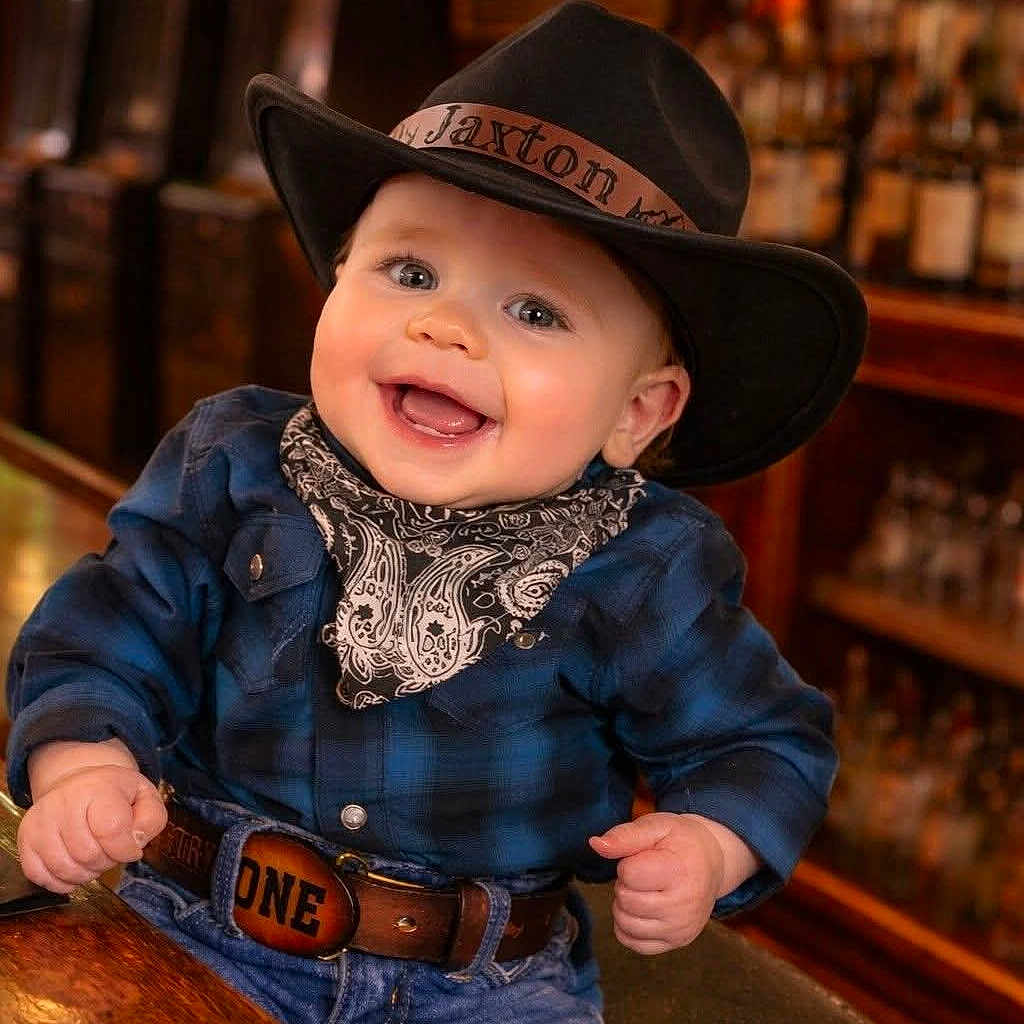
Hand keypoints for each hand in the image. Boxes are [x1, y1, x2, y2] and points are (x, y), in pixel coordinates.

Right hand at [17, 763, 167, 893]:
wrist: (80, 782)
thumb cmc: (114, 794)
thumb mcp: (145, 796)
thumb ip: (151, 819)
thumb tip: (134, 843)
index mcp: (97, 788)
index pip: (111, 830)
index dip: (126, 849)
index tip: (131, 847)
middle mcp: (63, 802)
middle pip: (88, 855)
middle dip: (107, 861)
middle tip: (111, 850)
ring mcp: (40, 821)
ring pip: (64, 869)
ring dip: (86, 873)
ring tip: (95, 857)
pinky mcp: (25, 839)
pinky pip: (40, 876)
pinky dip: (61, 881)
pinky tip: (75, 867)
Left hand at [588, 812, 725, 953]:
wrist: (712, 862)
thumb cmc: (680, 841)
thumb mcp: (656, 826)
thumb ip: (624, 835)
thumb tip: (595, 845)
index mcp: (679, 872)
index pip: (628, 874)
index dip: (628, 862)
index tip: (644, 858)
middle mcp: (683, 906)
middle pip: (625, 900)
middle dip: (626, 884)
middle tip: (645, 873)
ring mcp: (681, 928)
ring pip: (625, 924)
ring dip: (625, 905)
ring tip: (644, 889)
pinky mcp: (677, 942)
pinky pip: (635, 943)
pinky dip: (628, 927)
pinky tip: (641, 909)